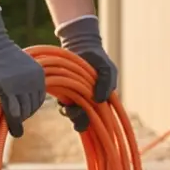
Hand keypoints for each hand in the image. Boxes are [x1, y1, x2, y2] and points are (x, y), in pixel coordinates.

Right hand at [0, 7, 45, 137]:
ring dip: (18, 119)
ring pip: (23, 111)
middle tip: (15, 118)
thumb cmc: (2, 55)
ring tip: (12, 121)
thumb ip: (27, 81)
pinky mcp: (6, 89)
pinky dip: (13, 122)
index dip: (31, 109)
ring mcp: (20, 86)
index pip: (39, 100)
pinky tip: (14, 130)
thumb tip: (26, 101)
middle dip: (24, 114)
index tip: (22, 112)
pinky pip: (12, 111)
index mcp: (39, 75)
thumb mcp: (22, 66)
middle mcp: (33, 81)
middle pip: (31, 107)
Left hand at [56, 15, 117, 132]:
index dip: (91, 123)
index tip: (86, 122)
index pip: (98, 119)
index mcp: (101, 100)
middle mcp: (88, 102)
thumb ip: (107, 83)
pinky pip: (62, 104)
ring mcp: (76, 97)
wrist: (82, 46)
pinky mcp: (64, 92)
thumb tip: (99, 99)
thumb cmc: (98, 59)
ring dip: (69, 112)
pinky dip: (62, 104)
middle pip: (83, 119)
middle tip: (75, 112)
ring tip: (68, 106)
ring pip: (71, 113)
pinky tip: (62, 99)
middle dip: (79, 120)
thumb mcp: (107, 69)